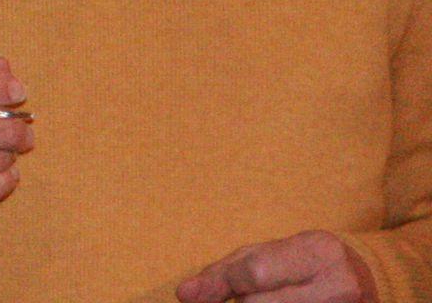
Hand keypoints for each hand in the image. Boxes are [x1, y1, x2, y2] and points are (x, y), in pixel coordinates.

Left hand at [178, 232, 375, 302]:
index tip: (203, 292)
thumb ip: (223, 273)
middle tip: (249, 295)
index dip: (224, 284)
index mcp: (319, 251)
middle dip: (243, 302)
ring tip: (272, 297)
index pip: (254, 273)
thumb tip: (184, 295)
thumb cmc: (304, 261)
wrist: (365, 279)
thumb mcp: (266, 253)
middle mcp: (339, 285)